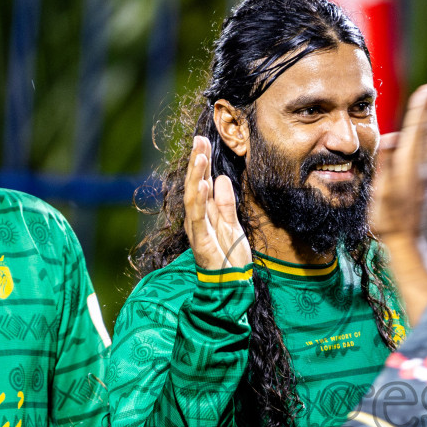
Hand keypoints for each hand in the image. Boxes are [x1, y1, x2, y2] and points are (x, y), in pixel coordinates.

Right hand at [184, 136, 250, 270]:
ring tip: (200, 155)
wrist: (231, 287)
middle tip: (199, 139)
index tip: (203, 141)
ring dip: (196, 176)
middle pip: (194, 185)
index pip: (201, 183)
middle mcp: (197, 220)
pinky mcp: (201, 242)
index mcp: (205, 214)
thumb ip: (225, 204)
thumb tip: (219, 179)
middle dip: (196, 162)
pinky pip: (199, 218)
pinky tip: (203, 185)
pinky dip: (200, 201)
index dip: (201, 162)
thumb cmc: (230, 258)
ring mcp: (198, 230)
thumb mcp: (233, 225)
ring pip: (193, 198)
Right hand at [372, 82, 426, 244]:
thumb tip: (391, 137)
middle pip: (425, 131)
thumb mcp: (382, 193)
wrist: (408, 244)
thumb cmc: (389, 221)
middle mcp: (419, 167)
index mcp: (408, 165)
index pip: (414, 130)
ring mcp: (424, 175)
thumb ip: (386, 164)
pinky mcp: (425, 183)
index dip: (420, 108)